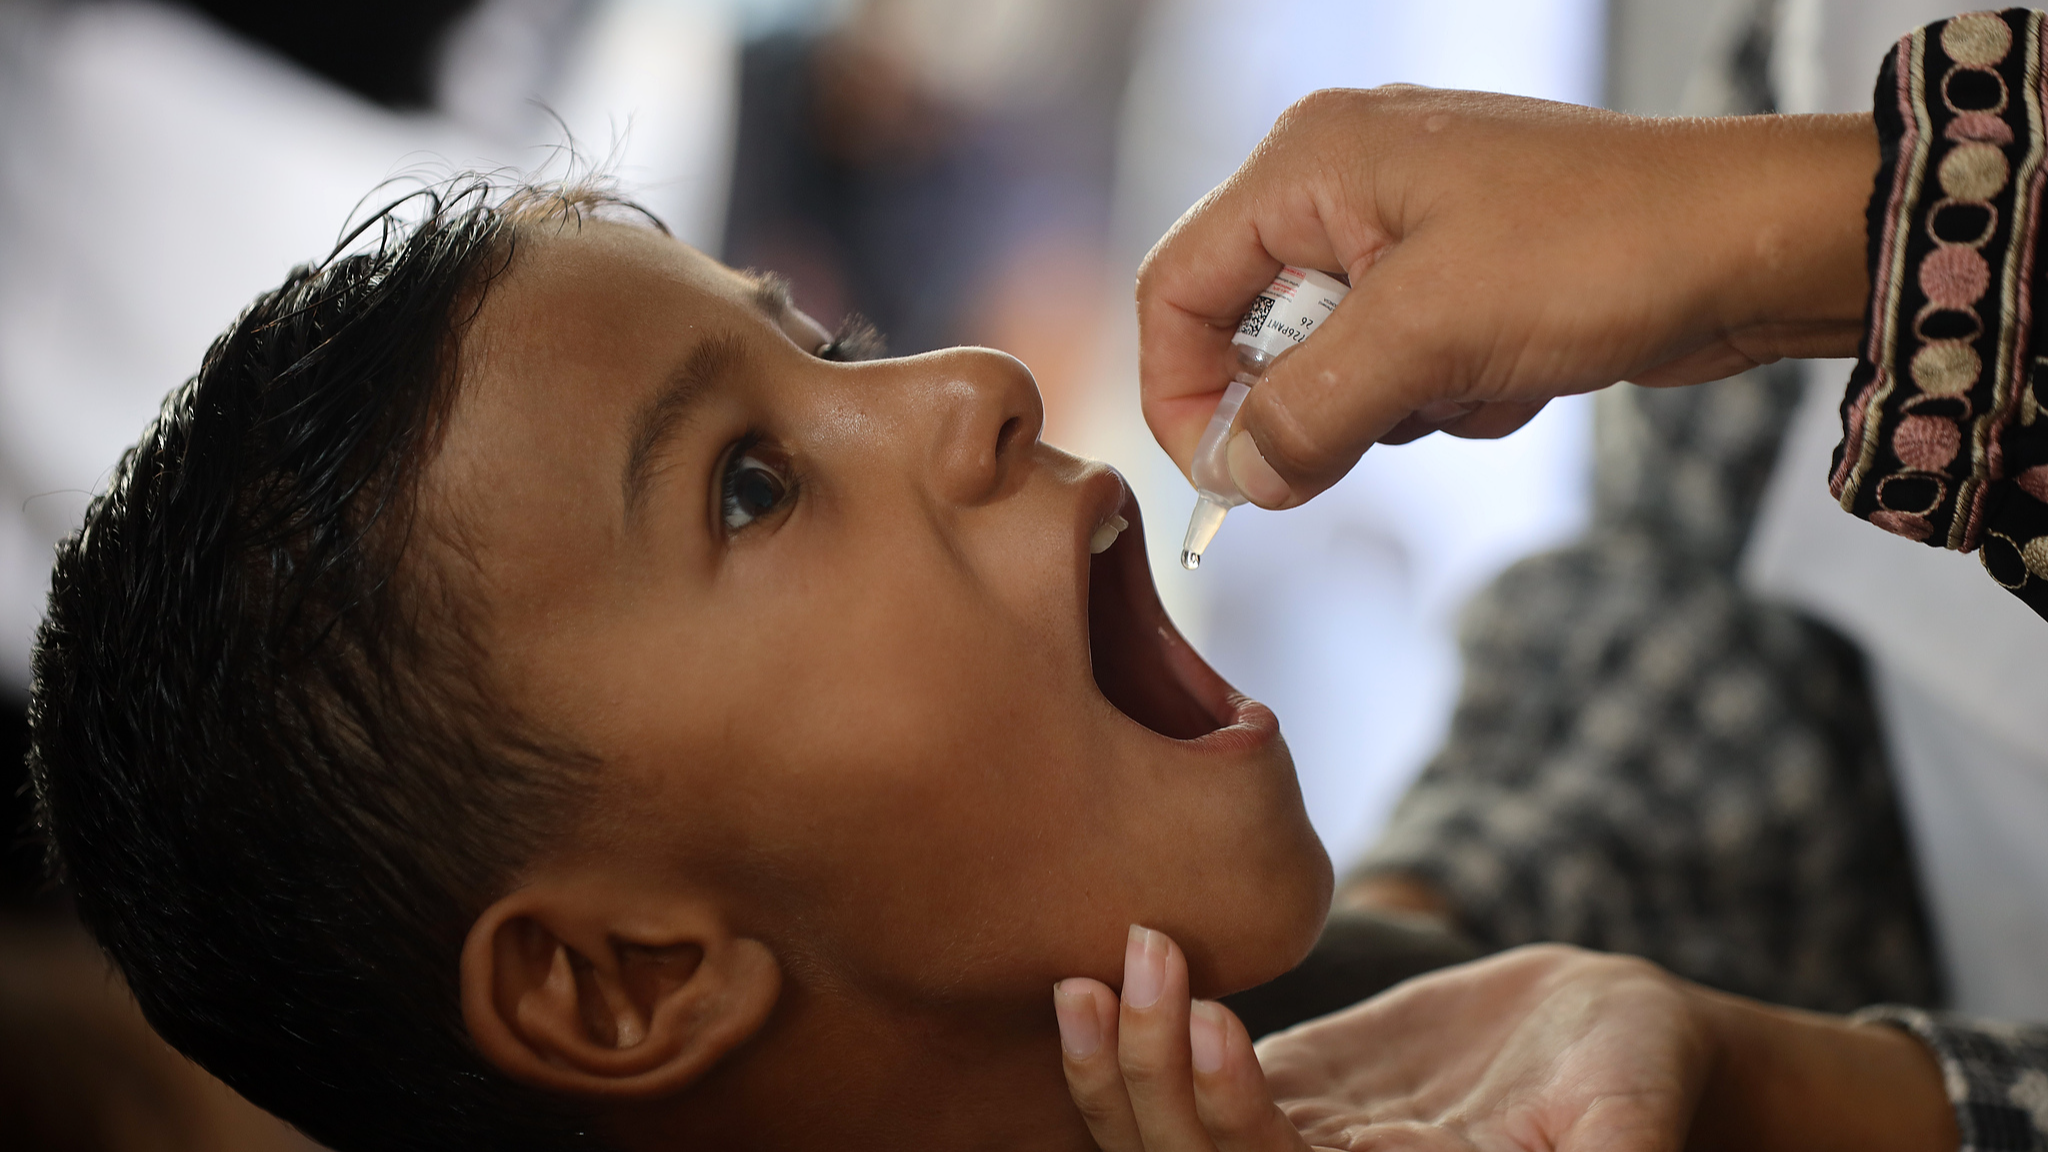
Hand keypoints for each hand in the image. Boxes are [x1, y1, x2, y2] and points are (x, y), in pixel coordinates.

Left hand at [1060, 937, 1955, 1151]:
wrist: (1618, 1033)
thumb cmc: (1644, 1080)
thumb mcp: (1628, 1125)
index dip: (1226, 1121)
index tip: (1211, 1021)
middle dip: (1149, 1082)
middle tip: (1147, 960)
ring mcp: (1298, 1144)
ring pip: (1171, 1134)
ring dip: (1122, 1066)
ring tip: (1101, 971)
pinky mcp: (1287, 1088)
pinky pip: (1188, 1081)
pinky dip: (1137, 1040)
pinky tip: (1105, 971)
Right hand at [1135, 87, 1878, 508]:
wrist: (1754, 242)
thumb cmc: (1598, 248)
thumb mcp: (1429, 337)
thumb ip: (1307, 411)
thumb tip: (1235, 478)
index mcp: (1308, 164)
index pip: (1176, 288)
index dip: (1181, 392)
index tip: (1225, 478)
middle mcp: (1340, 184)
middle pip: (1253, 335)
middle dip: (1323, 400)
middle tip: (1396, 414)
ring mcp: (1403, 229)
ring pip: (1330, 367)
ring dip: (1401, 402)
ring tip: (1487, 367)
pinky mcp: (1457, 276)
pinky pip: (1402, 368)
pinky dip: (1452, 392)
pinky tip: (1523, 365)